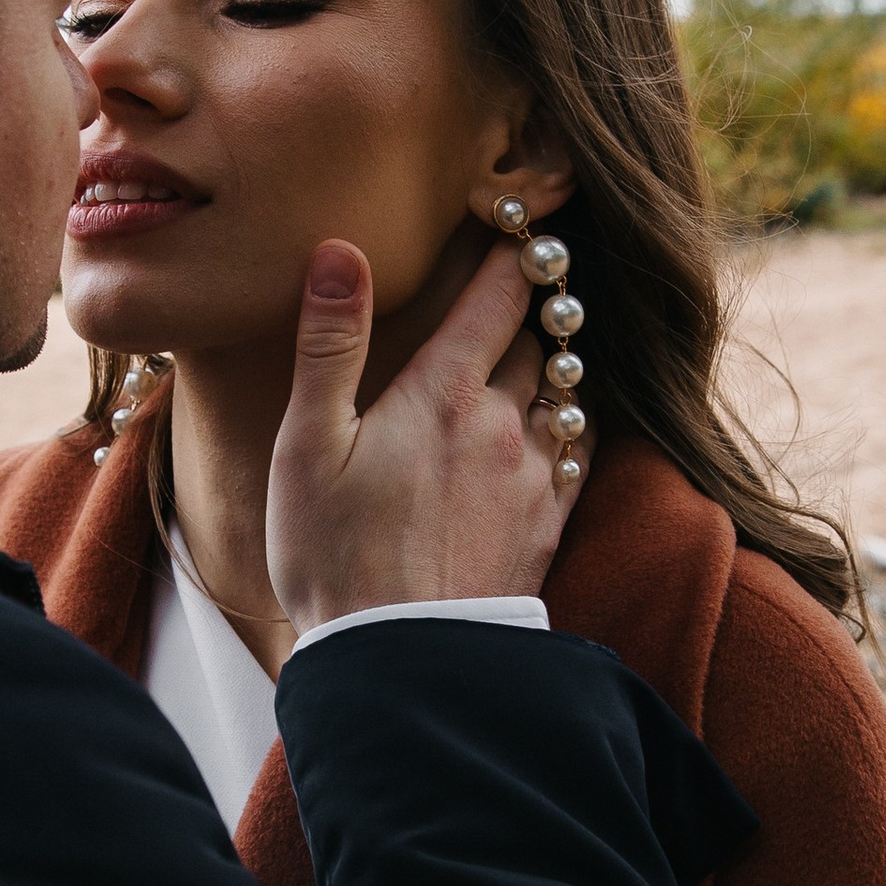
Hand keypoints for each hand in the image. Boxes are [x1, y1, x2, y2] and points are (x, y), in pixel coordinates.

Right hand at [265, 238, 589, 636]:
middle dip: (533, 305)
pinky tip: (552, 431)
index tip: (516, 221)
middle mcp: (505, 425)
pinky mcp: (549, 525)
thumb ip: (330, 344)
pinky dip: (568, 428)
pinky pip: (578, 454)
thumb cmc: (335, 556)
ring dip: (553, 369)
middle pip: (538, 340)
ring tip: (537, 353)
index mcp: (444, 393)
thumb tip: (340, 250)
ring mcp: (535, 477)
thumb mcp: (307, 446)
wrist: (400, 665)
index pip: (498, 296)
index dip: (512, 251)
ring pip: (564, 396)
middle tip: (526, 278)